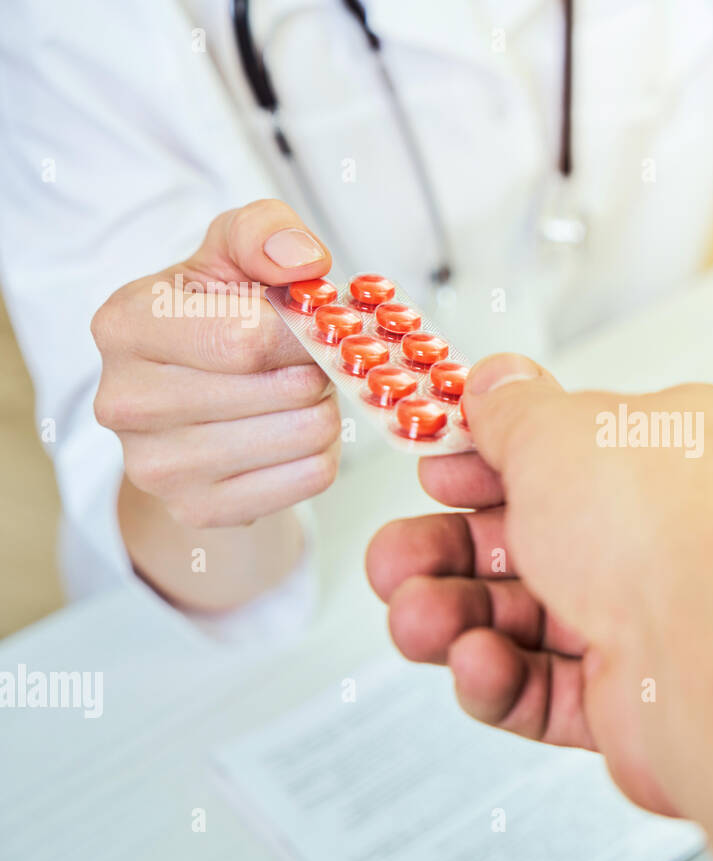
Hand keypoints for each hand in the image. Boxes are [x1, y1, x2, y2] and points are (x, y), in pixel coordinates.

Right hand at [92, 199, 340, 528]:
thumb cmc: (217, 315)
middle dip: (314, 370)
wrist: (197, 396)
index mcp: (124, 325)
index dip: (303, 332)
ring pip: (304, 436)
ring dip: (322, 410)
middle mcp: (124, 401)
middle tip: (301, 363)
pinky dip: (321, 452)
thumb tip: (303, 261)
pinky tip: (291, 432)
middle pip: (282, 390)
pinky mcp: (199, 509)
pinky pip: (310, 476)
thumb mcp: (234, 251)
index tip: (310, 324)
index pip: (247, 338)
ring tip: (294, 394)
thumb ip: (266, 232)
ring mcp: (156, 467)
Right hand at [366, 355, 712, 817]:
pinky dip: (500, 679)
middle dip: (448, 553)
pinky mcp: (634, 702)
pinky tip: (475, 662)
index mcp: (666, 452)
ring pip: (529, 622)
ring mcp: (653, 622)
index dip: (484, 465)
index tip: (431, 476)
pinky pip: (547, 690)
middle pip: (531, 544)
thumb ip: (513, 412)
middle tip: (394, 560)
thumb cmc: (666, 527)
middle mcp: (664, 535)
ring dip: (457, 618)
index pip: (562, 454)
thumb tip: (494, 382)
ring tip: (414, 619)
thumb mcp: (558, 434)